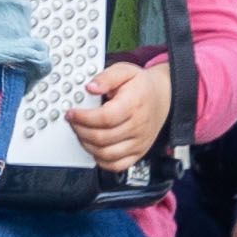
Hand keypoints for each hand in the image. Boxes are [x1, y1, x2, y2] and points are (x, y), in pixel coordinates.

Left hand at [63, 58, 172, 172]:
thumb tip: (90, 87)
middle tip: (72, 122)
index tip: (72, 113)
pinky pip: (117, 165)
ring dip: (87, 145)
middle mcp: (138, 126)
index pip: (105, 118)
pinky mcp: (138, 152)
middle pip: (103, 137)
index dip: (83, 117)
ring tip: (81, 133)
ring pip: (107, 154)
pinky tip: (94, 148)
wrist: (164, 96)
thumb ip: (106, 77)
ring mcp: (139, 142)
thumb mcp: (125, 71)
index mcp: (134, 105)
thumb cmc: (142, 85)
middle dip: (80, 130)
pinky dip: (101, 160)